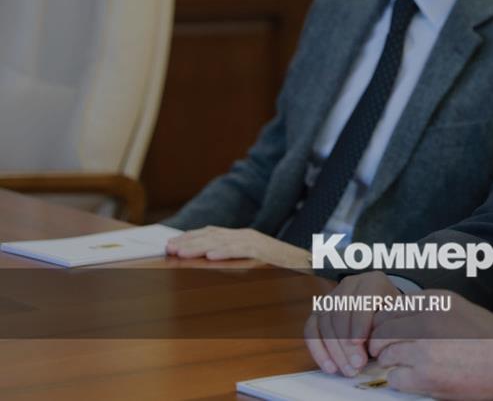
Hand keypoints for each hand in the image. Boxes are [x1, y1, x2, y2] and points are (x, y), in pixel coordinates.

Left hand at [165, 226, 310, 268]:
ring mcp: (257, 242)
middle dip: (189, 241)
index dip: (191, 238)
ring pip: (223, 241)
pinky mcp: (266, 251)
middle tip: (169, 249)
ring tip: (182, 252)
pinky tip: (211, 256)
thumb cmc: (284, 268)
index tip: (172, 245)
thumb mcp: (254, 262)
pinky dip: (227, 251)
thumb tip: (208, 267)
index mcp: (243, 237)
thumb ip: (235, 261)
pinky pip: (243, 250)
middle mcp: (248, 236)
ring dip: (200, 246)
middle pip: (212, 235)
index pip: (212, 233)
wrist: (315, 265)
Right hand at [305, 271, 398, 376]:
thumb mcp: (396, 319)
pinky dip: (318, 350)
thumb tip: (372, 348)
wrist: (381, 311)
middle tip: (356, 365)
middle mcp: (349, 285)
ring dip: (334, 351)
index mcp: (372, 282)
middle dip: (346, 344)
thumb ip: (386, 329)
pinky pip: (311, 330)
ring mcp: (331, 297)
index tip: (360, 343)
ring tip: (346, 370)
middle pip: (340, 314)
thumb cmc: (390, 317)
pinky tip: (329, 366)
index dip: (359, 323)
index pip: (361, 300)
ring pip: (325, 323)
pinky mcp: (318, 312)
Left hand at [370, 290, 492, 399]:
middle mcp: (426, 320)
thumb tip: (394, 321)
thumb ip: (425, 309)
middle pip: (380, 332)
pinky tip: (416, 378)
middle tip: (387, 353)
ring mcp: (424, 348)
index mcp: (433, 301)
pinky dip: (401, 380)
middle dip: (380, 345)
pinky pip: (394, 378)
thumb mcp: (455, 308)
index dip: (381, 326)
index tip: (385, 336)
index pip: (386, 310)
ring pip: (384, 355)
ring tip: (408, 366)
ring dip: (391, 363)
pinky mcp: (425, 375)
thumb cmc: (487, 336)